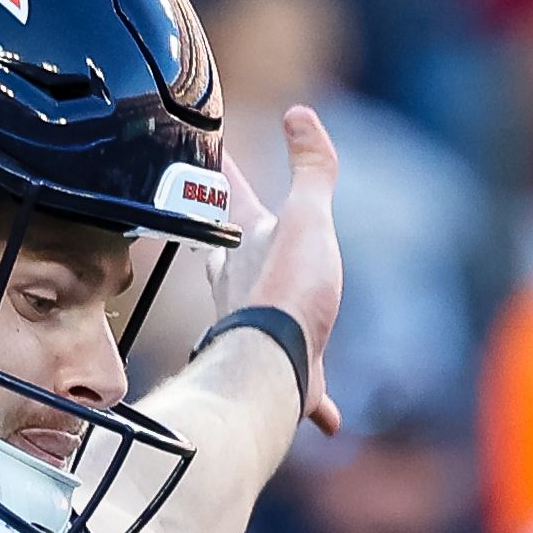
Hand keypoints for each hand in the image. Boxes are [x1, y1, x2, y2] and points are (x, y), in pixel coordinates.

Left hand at [227, 103, 343, 435]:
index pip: (226, 189)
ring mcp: (259, 331)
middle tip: (219, 232)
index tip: (203, 145)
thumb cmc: (287, 292)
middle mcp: (242, 286)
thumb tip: (299, 115)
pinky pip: (303, 387)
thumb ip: (311, 170)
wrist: (276, 368)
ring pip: (253, 317)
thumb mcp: (306, 218)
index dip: (218, 163)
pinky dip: (316, 399)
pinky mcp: (287, 376)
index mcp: (247, 243)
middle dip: (225, 243)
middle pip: (226, 255)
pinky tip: (329, 418)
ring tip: (268, 316)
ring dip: (258, 313)